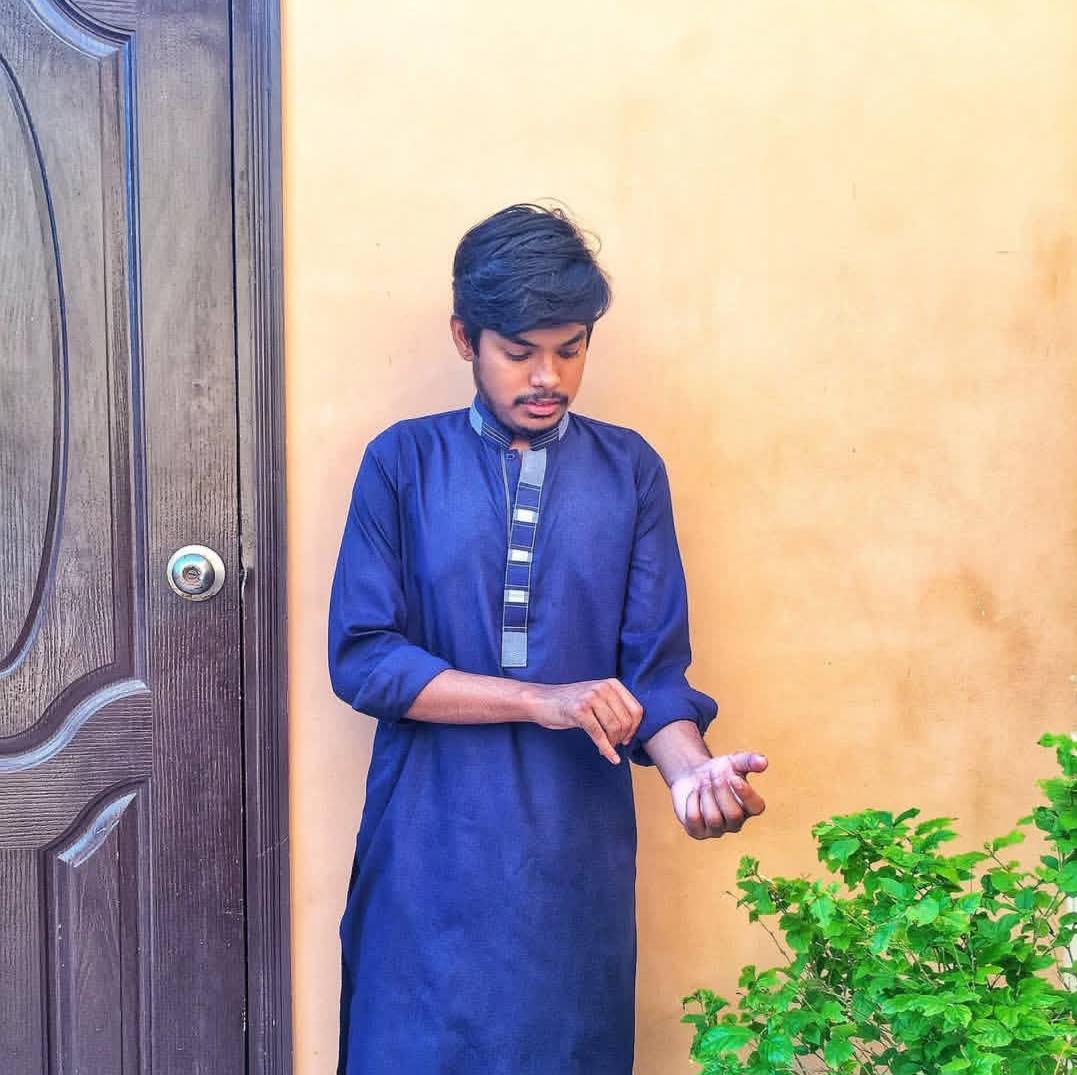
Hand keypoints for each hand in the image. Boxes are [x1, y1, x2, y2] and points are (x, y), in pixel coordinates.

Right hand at [529, 678, 643, 764]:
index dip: (634, 728)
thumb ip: (615, 706)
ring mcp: (591, 698)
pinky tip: (608, 757)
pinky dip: (606, 750)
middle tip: (613, 745)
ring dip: (612, 743)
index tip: (627, 739)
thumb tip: (634, 729)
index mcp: (612, 683)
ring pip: (614, 729)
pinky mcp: (580, 711)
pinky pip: (599, 735)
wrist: (542, 701)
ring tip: (605, 747)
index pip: (636, 710)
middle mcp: (603, 687)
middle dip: (622, 738)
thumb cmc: (570, 703)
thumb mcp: (597, 697)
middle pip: (626, 721)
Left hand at [670, 752, 767, 838]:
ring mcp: (716, 829)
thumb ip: (749, 761)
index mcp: (749, 807)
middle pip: (733, 814)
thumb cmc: (718, 771)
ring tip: (703, 781)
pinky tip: (694, 792)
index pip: (756, 808)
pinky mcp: (697, 831)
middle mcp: (735, 822)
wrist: (691, 776)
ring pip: (713, 818)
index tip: (733, 777)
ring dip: (706, 794)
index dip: (746, 794)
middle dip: (721, 790)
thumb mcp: (733, 762)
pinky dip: (692, 801)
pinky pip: (694, 819)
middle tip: (713, 773)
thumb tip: (764, 761)